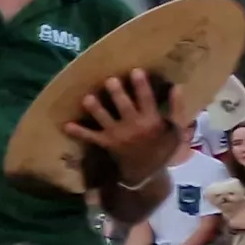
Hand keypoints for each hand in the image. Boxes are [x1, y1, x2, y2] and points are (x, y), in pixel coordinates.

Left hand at [61, 72, 182, 189]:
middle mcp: (133, 127)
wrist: (148, 173)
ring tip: (87, 98)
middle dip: (117, 94)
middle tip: (110, 80)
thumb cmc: (163, 148)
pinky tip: (67, 125)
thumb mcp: (176, 130)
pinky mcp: (106, 143)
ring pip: (105, 120)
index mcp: (151, 121)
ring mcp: (118, 135)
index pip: (147, 100)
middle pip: (124, 107)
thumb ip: (176, 108)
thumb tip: (177, 87)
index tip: (135, 71)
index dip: (141, 86)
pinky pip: (91, 137)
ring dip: (96, 109)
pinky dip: (79, 132)